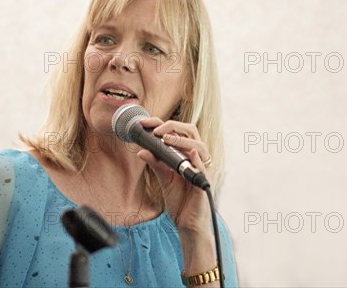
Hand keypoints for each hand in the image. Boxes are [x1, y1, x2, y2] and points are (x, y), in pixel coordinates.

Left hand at [137, 117, 212, 233]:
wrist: (187, 224)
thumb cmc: (180, 201)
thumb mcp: (164, 179)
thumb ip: (155, 164)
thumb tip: (141, 150)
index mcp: (187, 155)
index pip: (179, 132)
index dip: (163, 124)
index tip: (145, 123)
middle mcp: (197, 159)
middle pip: (191, 132)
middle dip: (173, 126)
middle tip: (156, 129)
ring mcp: (202, 170)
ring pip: (199, 146)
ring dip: (182, 140)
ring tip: (165, 139)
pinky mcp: (205, 183)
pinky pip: (203, 167)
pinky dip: (197, 159)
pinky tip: (189, 153)